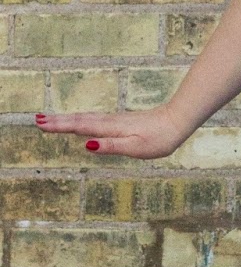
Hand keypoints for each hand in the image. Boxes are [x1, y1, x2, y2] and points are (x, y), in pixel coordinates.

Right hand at [34, 104, 188, 159]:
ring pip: (86, 118)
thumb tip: (86, 144)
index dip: (60, 126)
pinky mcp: (121, 121)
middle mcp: (110, 121)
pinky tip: (79, 123)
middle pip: (79, 120)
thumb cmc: (159, 138)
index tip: (41, 125)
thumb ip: (110, 146)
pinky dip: (81, 119)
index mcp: (110, 128)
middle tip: (37, 121)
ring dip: (67, 119)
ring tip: (51, 120)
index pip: (80, 127)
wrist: (177, 122)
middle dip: (58, 121)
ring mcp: (115, 120)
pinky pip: (95, 119)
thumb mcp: (135, 147)